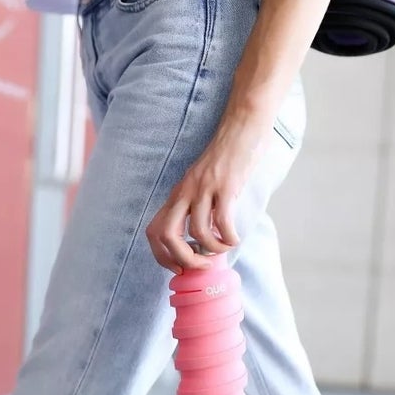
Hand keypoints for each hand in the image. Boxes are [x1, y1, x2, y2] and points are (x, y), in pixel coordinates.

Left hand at [146, 117, 268, 273]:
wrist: (241, 128)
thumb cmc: (225, 160)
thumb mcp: (201, 184)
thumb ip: (196, 206)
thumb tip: (200, 241)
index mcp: (177, 194)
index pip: (153, 231)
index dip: (161, 255)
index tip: (179, 266)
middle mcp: (185, 192)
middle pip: (167, 235)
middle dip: (183, 259)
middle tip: (202, 265)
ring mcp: (204, 188)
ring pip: (198, 232)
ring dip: (212, 249)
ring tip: (224, 247)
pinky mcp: (225, 185)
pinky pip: (222, 221)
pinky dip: (229, 237)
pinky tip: (235, 238)